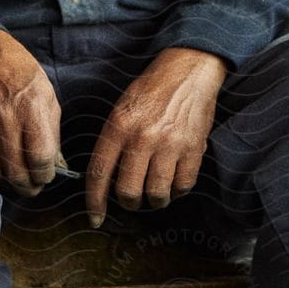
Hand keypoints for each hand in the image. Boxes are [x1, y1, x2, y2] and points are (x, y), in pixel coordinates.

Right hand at [0, 28, 60, 197]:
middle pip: (16, 172)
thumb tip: (56, 165)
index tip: (47, 175)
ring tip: (18, 180)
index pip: (39, 158)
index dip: (45, 174)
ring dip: (9, 183)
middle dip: (29, 187)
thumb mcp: (47, 96)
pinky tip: (1, 169)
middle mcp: (5, 118)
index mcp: (30, 107)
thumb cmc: (21, 75)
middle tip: (34, 186)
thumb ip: (52, 133)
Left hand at [85, 47, 227, 228]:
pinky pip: (183, 186)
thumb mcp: (122, 108)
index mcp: (119, 126)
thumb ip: (113, 140)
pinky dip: (177, 190)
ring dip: (155, 200)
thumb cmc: (152, 89)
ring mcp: (170, 144)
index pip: (99, 173)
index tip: (95, 217)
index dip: (95, 201)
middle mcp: (142, 137)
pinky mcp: (193, 148)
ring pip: (156, 194)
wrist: (188, 70)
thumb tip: (106, 177)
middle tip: (132, 199)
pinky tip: (174, 180)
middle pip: (128, 192)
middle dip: (129, 203)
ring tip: (155, 191)